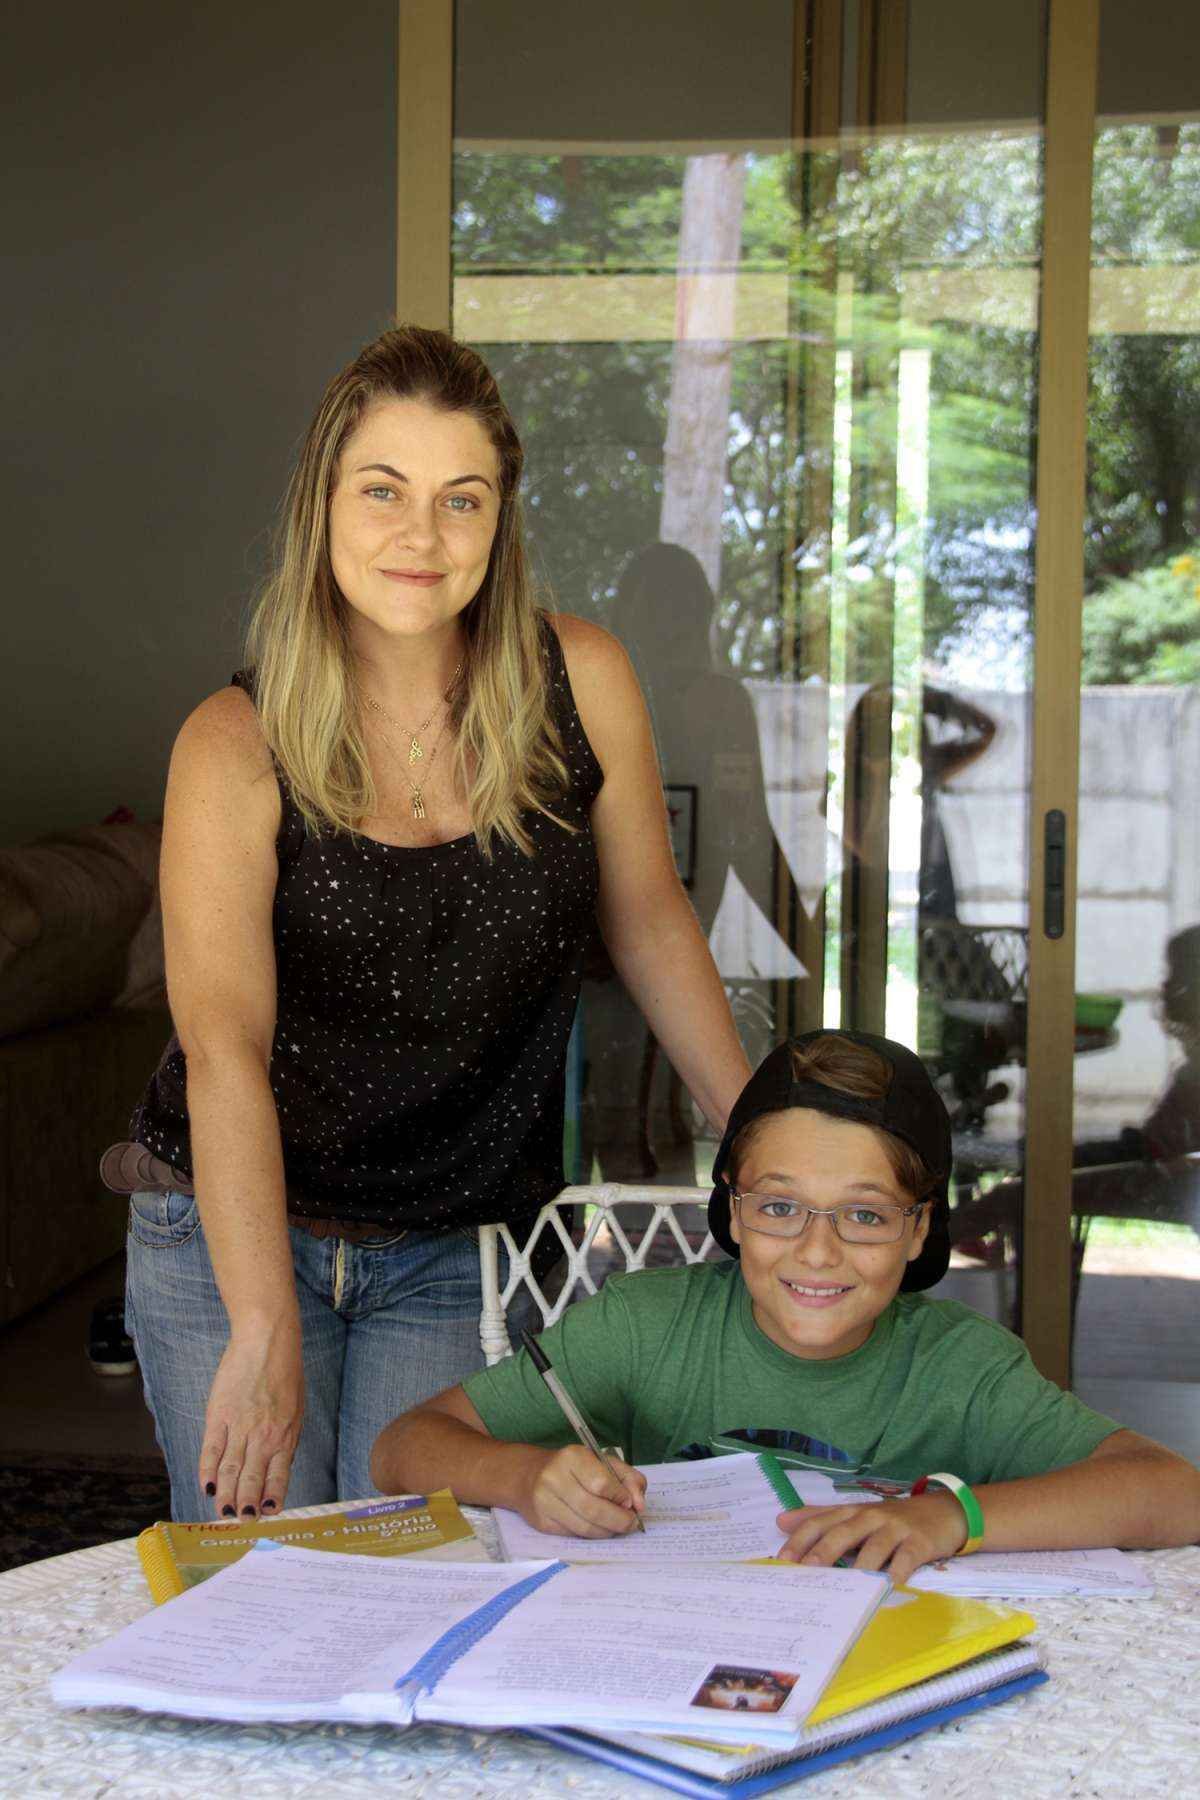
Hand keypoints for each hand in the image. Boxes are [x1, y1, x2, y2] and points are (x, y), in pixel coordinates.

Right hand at [199, 1324, 303, 1519]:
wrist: (267, 1340)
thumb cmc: (285, 1372)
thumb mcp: (296, 1409)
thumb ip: (286, 1439)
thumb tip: (277, 1468)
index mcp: (286, 1435)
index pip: (278, 1478)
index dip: (271, 1500)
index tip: (266, 1516)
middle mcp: (264, 1436)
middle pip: (251, 1480)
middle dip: (246, 1506)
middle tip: (240, 1523)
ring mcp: (240, 1426)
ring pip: (230, 1472)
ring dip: (226, 1496)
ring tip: (224, 1514)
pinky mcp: (219, 1415)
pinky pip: (211, 1450)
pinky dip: (207, 1472)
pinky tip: (207, 1487)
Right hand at [518, 1445, 646, 1538]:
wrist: (529, 1475)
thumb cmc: (573, 1467)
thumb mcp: (602, 1461)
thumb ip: (628, 1478)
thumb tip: (639, 1505)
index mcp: (572, 1457)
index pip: (601, 1483)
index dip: (621, 1497)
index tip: (630, 1503)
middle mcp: (554, 1478)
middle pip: (594, 1509)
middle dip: (619, 1520)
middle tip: (631, 1523)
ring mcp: (545, 1502)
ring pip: (584, 1527)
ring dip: (607, 1532)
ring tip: (616, 1527)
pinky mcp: (541, 1522)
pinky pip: (573, 1535)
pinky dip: (591, 1535)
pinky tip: (597, 1528)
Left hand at [776, 1494, 967, 1586]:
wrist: (943, 1511)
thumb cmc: (893, 1519)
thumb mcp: (856, 1514)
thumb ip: (820, 1517)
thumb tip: (781, 1520)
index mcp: (852, 1512)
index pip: (820, 1522)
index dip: (800, 1539)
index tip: (782, 1560)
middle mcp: (870, 1517)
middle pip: (842, 1533)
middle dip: (822, 1553)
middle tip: (806, 1573)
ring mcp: (895, 1528)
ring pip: (873, 1547)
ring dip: (858, 1568)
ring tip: (843, 1589)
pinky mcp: (919, 1542)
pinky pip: (905, 1559)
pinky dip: (896, 1574)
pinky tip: (886, 1588)